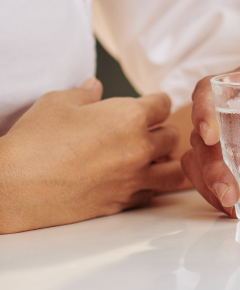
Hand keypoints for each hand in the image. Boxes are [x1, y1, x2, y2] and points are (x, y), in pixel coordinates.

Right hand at [0, 79, 185, 233]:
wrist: (11, 187)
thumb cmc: (33, 141)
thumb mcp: (57, 102)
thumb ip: (85, 93)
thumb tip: (95, 86)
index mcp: (130, 117)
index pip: (163, 104)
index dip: (154, 103)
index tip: (146, 106)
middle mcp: (139, 148)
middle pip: (172, 136)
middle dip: (160, 130)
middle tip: (144, 131)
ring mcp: (132, 178)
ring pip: (173, 170)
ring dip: (164, 161)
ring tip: (149, 158)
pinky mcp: (120, 203)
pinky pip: (150, 193)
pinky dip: (147, 185)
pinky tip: (131, 179)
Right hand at [182, 43, 239, 215]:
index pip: (210, 88)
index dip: (202, 111)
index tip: (211, 135)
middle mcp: (238, 104)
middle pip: (204, 134)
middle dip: (209, 167)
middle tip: (229, 193)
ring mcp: (239, 128)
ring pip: (205, 158)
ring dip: (209, 184)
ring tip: (233, 207)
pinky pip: (222, 169)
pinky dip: (224, 190)